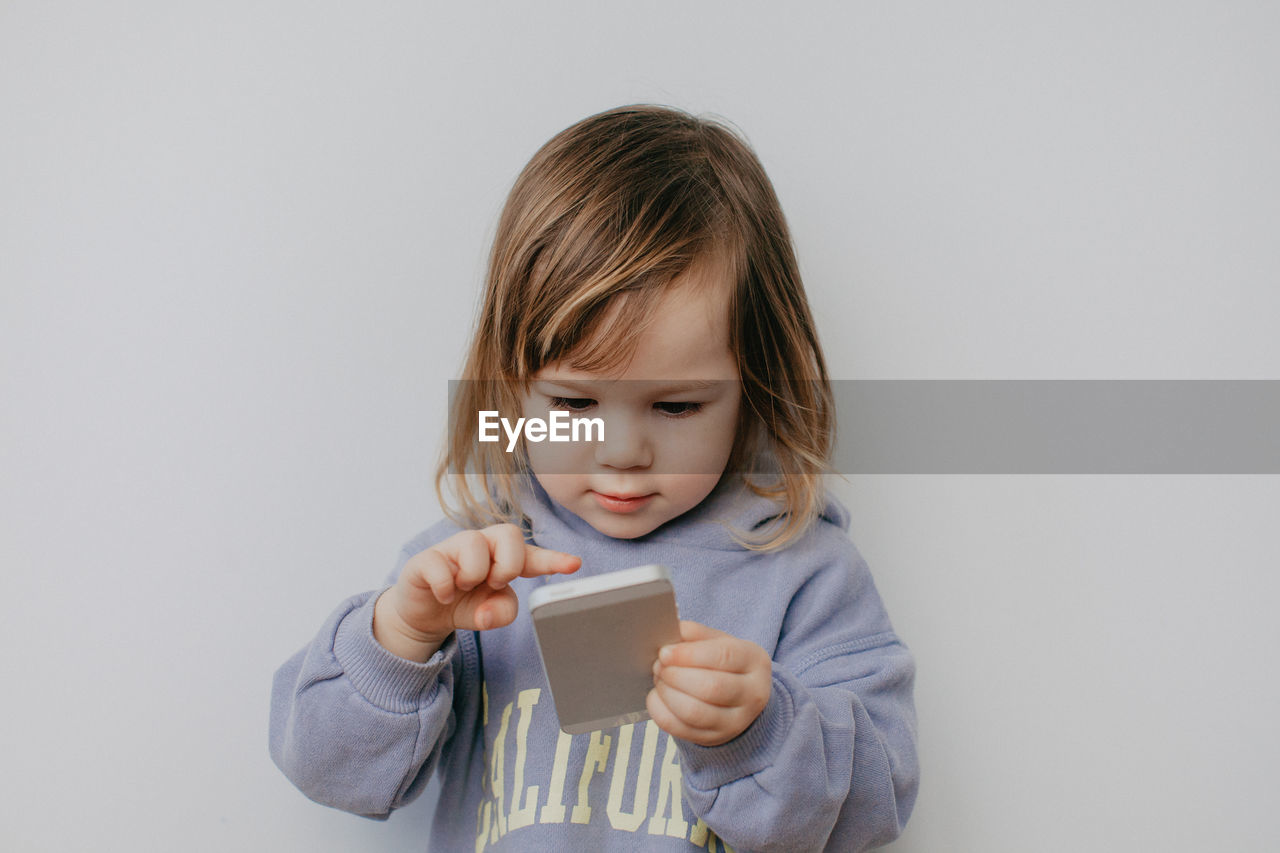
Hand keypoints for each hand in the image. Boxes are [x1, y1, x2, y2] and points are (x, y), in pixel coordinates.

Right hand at [374, 524, 580, 660]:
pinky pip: (439, 563)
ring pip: (474, 542)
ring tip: (463, 588)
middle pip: (510, 533)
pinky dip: (444, 587)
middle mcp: (482, 546)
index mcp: (504, 558)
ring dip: (473, 574)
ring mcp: (453, 548)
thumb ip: (501, 613)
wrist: (425, 614)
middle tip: (495, 583)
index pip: (533, 555)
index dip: (554, 559)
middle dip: (509, 564)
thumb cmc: (465, 604)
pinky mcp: (426, 558)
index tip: (574, 564)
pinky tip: (443, 594)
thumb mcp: (490, 614)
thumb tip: (487, 613)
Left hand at [647, 619, 772, 746]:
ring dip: (667, 694)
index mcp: (755, 661)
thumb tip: (672, 630)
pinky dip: (661, 712)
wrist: (741, 698)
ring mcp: (736, 721)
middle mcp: (753, 694)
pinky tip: (658, 697)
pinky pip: (681, 730)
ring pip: (695, 712)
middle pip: (710, 687)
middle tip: (658, 665)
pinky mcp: (716, 738)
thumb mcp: (719, 642)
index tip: (664, 652)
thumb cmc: (725, 664)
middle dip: (676, 675)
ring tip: (659, 680)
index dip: (689, 654)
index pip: (723, 656)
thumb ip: (696, 634)